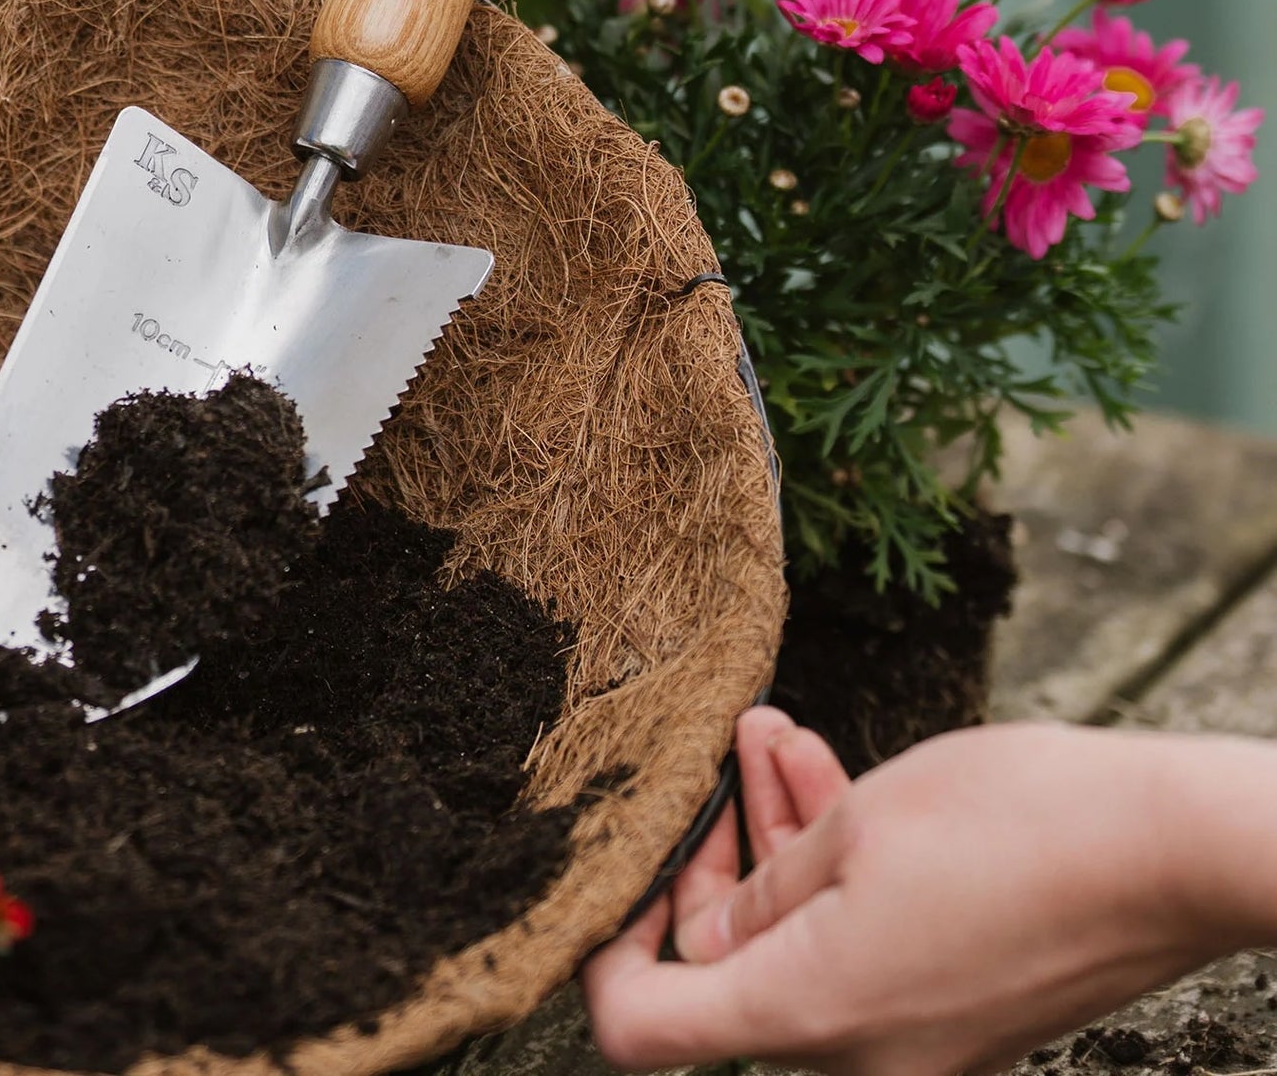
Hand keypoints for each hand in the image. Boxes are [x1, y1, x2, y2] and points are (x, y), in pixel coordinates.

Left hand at [585, 708, 1276, 1075]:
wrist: (1173, 853)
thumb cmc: (1019, 828)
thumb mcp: (858, 824)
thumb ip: (763, 882)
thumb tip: (706, 924)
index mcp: (809, 1015)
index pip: (643, 1027)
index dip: (606, 946)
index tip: (620, 860)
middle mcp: (856, 1054)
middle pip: (724, 967)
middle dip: (712, 844)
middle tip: (723, 749)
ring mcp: (911, 1039)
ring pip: (795, 937)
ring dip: (773, 835)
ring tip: (770, 734)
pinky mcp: (954, 1009)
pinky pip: (857, 943)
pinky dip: (832, 865)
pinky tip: (822, 769)